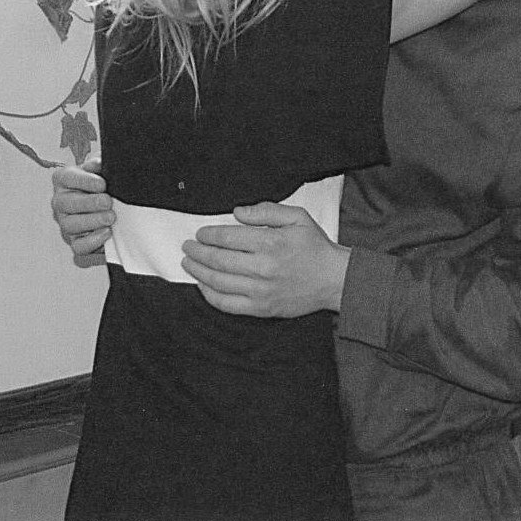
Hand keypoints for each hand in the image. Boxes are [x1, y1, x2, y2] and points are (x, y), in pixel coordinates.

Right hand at [50, 158, 114, 255]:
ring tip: (110, 218)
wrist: (109, 204)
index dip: (84, 181)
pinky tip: (107, 233)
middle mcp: (60, 202)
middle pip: (65, 203)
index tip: (103, 184)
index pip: (66, 178)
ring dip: (92, 222)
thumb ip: (100, 163)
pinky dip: (93, 242)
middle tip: (108, 202)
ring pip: (70, 225)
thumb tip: (99, 163)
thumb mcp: (102, 169)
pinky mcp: (76, 242)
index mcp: (64, 180)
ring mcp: (66, 223)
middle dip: (89, 203)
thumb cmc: (103, 184)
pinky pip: (79, 247)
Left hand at [181, 202, 349, 317]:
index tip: (200, 233)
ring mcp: (260, 291)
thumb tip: (238, 213)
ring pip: (218, 282)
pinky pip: (227, 304)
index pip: (228, 238)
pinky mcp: (261, 309)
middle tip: (187, 246)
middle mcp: (263, 268)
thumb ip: (267, 210)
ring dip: (198, 271)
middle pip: (218, 260)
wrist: (333, 280)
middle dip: (197, 252)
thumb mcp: (297, 217)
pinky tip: (202, 285)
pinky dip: (210, 295)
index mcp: (271, 243)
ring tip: (189, 263)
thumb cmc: (315, 247)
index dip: (208, 235)